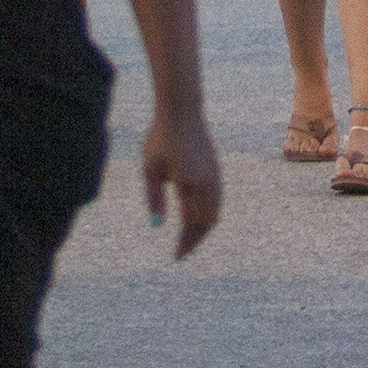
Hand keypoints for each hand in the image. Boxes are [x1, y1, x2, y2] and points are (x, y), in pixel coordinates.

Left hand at [144, 104, 224, 257]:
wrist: (182, 111)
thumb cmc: (161, 138)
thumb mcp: (151, 168)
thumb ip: (154, 197)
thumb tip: (157, 225)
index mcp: (190, 184)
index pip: (190, 223)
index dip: (184, 243)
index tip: (176, 256)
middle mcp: (207, 183)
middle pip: (207, 222)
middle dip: (195, 240)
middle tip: (182, 251)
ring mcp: (214, 176)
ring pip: (215, 213)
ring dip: (203, 229)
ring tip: (188, 237)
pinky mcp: (216, 170)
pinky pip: (216, 201)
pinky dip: (208, 215)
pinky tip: (195, 217)